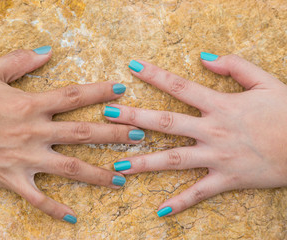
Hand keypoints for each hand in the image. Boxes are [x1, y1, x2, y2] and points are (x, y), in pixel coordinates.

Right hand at [0, 46, 143, 222]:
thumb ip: (20, 60)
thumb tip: (48, 52)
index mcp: (30, 105)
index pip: (74, 96)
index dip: (100, 91)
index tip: (121, 90)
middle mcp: (33, 133)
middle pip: (82, 133)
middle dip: (113, 134)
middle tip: (138, 136)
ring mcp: (24, 159)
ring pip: (69, 168)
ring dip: (99, 174)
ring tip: (123, 178)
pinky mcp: (11, 179)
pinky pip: (37, 199)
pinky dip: (55, 209)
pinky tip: (73, 218)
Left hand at [104, 53, 286, 216]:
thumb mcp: (264, 81)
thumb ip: (234, 66)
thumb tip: (203, 58)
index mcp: (220, 105)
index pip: (179, 87)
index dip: (154, 75)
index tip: (131, 67)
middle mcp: (212, 130)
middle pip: (165, 123)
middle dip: (134, 119)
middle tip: (107, 116)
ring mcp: (217, 157)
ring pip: (173, 160)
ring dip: (144, 163)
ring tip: (118, 165)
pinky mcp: (227, 180)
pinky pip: (199, 193)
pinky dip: (180, 202)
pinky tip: (160, 211)